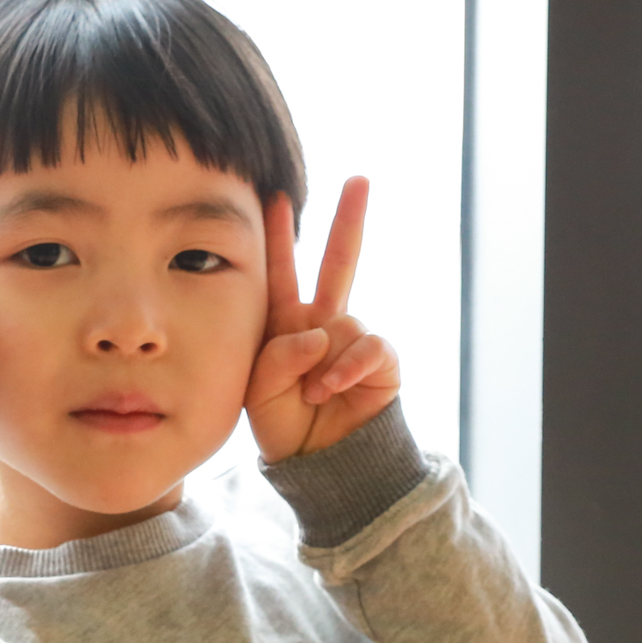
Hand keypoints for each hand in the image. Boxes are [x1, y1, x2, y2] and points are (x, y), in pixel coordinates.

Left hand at [247, 178, 398, 460]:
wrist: (317, 463)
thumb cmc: (283, 426)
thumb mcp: (259, 392)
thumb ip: (278, 357)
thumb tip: (320, 334)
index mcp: (287, 326)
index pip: (281, 274)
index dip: (280, 238)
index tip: (274, 197)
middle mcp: (323, 325)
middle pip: (339, 264)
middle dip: (349, 221)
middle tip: (359, 180)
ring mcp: (354, 341)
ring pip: (343, 324)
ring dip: (323, 362)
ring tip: (310, 394)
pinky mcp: (381, 361)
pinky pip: (367, 347)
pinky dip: (346, 368)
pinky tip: (330, 389)